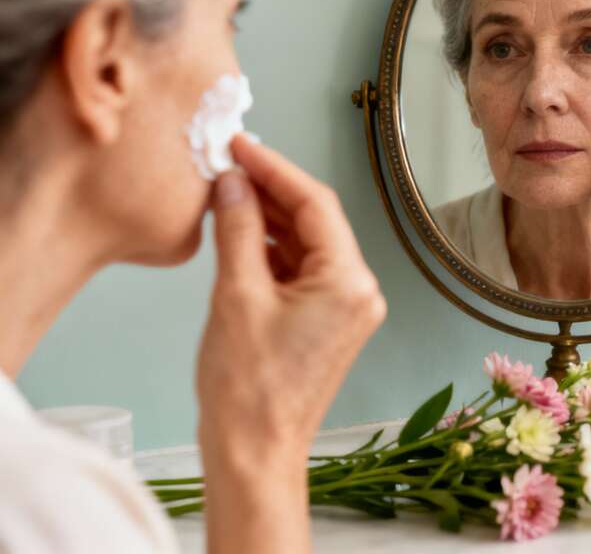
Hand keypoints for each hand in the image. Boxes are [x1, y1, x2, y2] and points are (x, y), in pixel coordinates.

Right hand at [196, 135, 385, 553]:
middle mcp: (359, 291)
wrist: (255, 452)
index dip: (275, 168)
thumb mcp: (237, 295)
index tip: (240, 143)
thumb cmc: (248, 388)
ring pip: (307, 243)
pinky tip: (240, 229)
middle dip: (271, 189)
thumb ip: (240, 230)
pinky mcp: (328, 321)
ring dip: (270, 218)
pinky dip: (272, 249)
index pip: (315, 203)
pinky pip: (302, 269)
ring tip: (227, 190)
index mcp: (349, 282)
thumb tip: (234, 181)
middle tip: (228, 160)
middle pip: (315, 220)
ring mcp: (346, 307)